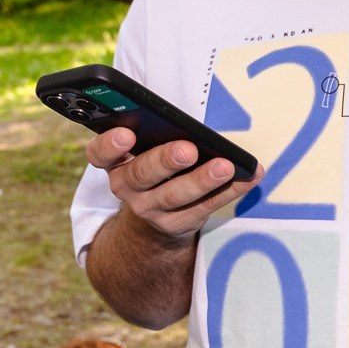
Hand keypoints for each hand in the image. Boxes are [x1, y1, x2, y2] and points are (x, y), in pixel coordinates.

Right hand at [86, 129, 248, 245]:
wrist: (153, 218)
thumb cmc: (152, 167)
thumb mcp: (141, 151)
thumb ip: (150, 135)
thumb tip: (187, 123)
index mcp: (116, 162)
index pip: (100, 155)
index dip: (110, 145)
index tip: (126, 134)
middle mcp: (127, 188)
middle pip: (141, 175)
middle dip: (165, 160)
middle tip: (188, 149)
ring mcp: (150, 209)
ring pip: (174, 196)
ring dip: (202, 180)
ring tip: (225, 167)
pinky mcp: (177, 224)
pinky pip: (205, 207)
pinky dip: (229, 191)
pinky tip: (247, 177)